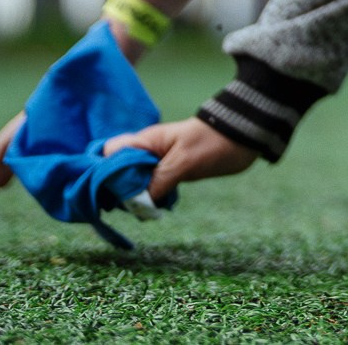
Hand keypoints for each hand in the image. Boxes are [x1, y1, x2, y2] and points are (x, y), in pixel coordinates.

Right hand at [102, 118, 256, 200]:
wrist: (245, 136)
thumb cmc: (213, 142)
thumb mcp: (184, 162)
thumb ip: (158, 182)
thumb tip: (137, 205)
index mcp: (146, 141)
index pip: (110, 154)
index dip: (103, 172)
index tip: (106, 194)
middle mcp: (148, 151)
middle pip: (118, 170)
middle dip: (118, 189)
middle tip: (127, 207)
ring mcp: (159, 161)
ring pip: (135, 181)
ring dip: (136, 196)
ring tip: (143, 210)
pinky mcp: (172, 171)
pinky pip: (152, 186)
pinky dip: (152, 197)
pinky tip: (157, 207)